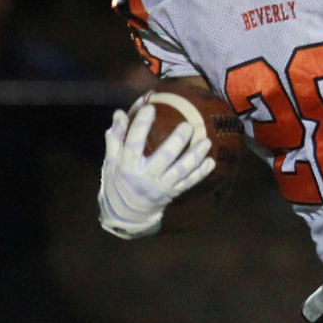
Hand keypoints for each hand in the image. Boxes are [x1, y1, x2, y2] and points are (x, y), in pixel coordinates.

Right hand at [97, 103, 213, 238]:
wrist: (127, 214)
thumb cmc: (118, 181)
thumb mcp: (111, 162)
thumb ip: (116, 138)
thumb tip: (119, 113)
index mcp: (128, 167)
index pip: (133, 144)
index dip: (141, 126)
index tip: (149, 108)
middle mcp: (146, 177)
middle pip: (164, 157)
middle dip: (177, 141)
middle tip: (188, 126)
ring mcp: (161, 187)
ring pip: (181, 171)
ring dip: (195, 156)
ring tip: (206, 142)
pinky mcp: (172, 193)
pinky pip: (189, 183)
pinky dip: (201, 173)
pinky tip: (211, 162)